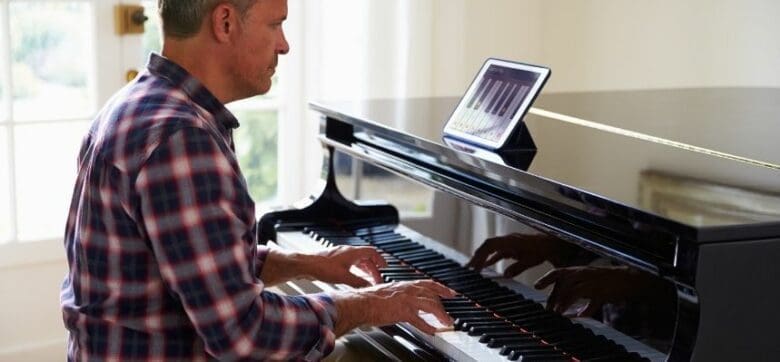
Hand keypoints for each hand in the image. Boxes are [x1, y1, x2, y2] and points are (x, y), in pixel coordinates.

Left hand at [260, 246, 385, 286]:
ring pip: (358, 260)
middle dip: (373, 268)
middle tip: (377, 278)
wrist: (306, 265)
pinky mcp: (335, 260)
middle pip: (366, 257)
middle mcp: (348, 252)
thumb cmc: (322, 267)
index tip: (385, 266)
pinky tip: (354, 277)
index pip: (372, 252)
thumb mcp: (344, 277)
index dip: (380, 259)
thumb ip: (358, 282)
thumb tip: (368, 287)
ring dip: (365, 269)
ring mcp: (341, 255)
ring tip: (368, 279)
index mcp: (352, 253)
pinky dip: (356, 270)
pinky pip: (350, 263)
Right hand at [331, 280, 456, 336]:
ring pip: (430, 304)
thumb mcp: (387, 294)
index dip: (440, 287)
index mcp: (403, 285)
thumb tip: (402, 304)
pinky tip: (433, 331)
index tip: (450, 292)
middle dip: (445, 301)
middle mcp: (407, 290)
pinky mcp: (402, 311)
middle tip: (452, 309)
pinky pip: (419, 320)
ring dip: (441, 314)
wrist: (359, 303)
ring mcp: (406, 300)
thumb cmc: (368, 300)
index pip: (427, 283)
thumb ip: (397, 297)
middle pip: (432, 293)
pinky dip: (428, 326)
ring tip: (447, 322)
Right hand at [467, 233, 577, 277]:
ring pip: (490, 249)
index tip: (474, 266)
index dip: (480, 255)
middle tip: (467, 270)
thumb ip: (518, 267)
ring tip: (472, 269)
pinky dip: (490, 259)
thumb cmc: (543, 250)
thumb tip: (506, 275)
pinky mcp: (512, 248)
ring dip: (481, 258)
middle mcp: (507, 240)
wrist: (553, 244)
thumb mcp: (531, 260)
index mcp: (510, 241)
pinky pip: (497, 253)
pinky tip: (486, 267)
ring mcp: (508, 243)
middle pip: (486, 247)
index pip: (489, 245)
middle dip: (476, 258)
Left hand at [534, 265, 659, 316]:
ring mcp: (594, 282)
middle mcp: (584, 274)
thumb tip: (565, 307)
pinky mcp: (603, 292)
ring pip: (574, 290)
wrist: (629, 278)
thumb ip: (576, 292)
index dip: (546, 279)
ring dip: (565, 302)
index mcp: (579, 270)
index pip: (558, 272)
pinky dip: (585, 309)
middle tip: (549, 309)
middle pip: (563, 283)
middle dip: (554, 296)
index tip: (536, 286)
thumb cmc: (608, 281)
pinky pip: (591, 302)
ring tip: (558, 312)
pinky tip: (579, 315)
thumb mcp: (588, 283)